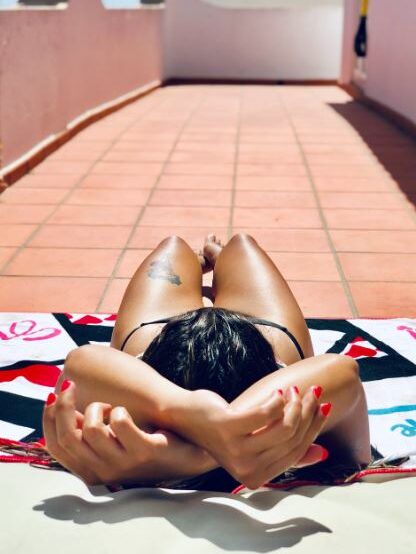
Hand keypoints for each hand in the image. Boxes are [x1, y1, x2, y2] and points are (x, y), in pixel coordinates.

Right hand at [43, 380, 212, 485]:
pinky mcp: (146, 451)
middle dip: (65, 405)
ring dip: (97, 407)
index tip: (54, 395)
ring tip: (111, 406)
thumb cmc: (150, 438)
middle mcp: (105, 470)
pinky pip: (120, 423)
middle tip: (73, 385)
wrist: (193, 449)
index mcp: (92, 468)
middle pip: (67, 437)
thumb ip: (90, 429)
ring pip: (90, 430)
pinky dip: (120, 410)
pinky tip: (127, 411)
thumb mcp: (113, 440)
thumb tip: (63, 404)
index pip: (55, 447)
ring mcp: (126, 463)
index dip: (49, 418)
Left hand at [181, 386, 329, 488]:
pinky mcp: (229, 429)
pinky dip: (276, 400)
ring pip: (284, 426)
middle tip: (312, 392)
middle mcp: (247, 470)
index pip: (296, 451)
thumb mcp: (257, 443)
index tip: (323, 406)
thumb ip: (285, 449)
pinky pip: (266, 413)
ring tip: (292, 390)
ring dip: (294, 403)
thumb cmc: (225, 429)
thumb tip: (321, 453)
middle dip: (307, 411)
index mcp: (256, 477)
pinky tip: (276, 392)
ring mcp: (237, 451)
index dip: (313, 427)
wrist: (187, 417)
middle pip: (293, 438)